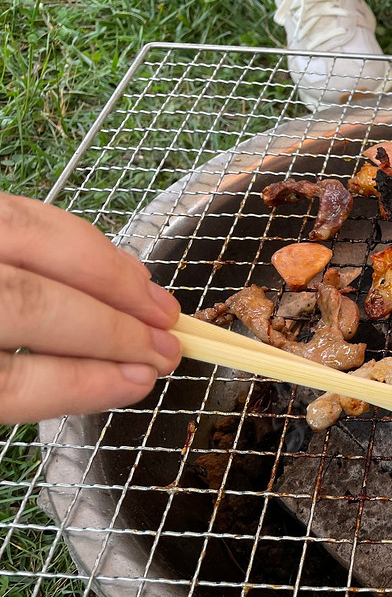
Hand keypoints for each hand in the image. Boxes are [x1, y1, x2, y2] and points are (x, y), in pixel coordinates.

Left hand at [0, 193, 181, 423]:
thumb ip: (15, 387)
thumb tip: (119, 374)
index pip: (4, 377)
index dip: (82, 381)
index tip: (141, 381)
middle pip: (24, 304)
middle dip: (112, 328)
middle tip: (170, 348)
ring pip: (28, 236)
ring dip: (108, 272)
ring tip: (155, 304)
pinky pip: (18, 209)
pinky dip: (74, 237)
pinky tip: (111, 266)